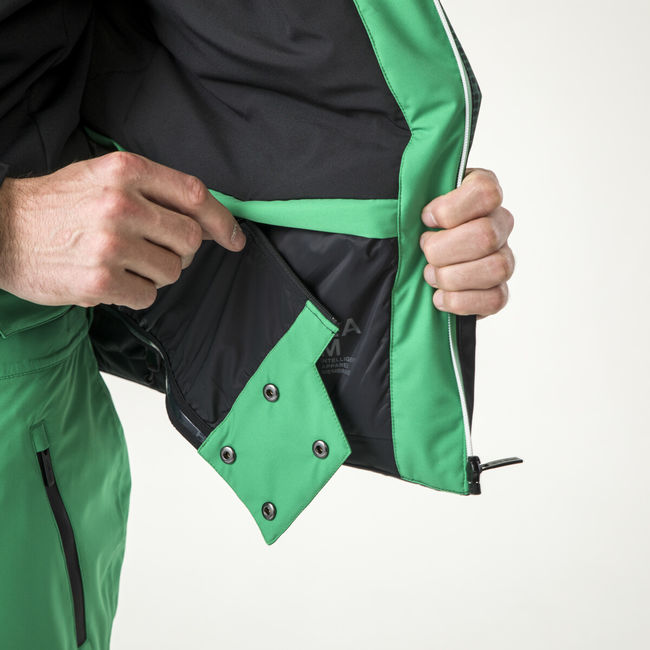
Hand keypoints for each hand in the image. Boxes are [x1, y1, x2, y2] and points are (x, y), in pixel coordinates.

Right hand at [0, 151, 245, 309]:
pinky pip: (148, 296)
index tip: (235, 238)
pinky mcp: (100, 280)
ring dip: (156, 273)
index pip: (194, 194)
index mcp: (125, 171)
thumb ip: (153, 192)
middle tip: (154, 250)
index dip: (222, 220)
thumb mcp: (102, 177)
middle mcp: (121, 204)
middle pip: (190, 238)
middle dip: (181, 251)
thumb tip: (204, 221)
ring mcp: (111, 244)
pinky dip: (136, 293)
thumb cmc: (56, 206)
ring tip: (124, 262)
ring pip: (173, 271)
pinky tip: (111, 279)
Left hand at [419, 168, 514, 318]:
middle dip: (443, 250)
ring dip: (452, 277)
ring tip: (430, 275)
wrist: (417, 259)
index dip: (450, 210)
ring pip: (495, 268)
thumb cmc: (414, 226)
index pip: (485, 193)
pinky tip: (439, 296)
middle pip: (486, 235)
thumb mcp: (411, 203)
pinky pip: (495, 299)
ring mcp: (503, 257)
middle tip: (424, 253)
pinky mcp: (498, 290)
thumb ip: (415, 196)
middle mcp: (499, 223)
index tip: (425, 219)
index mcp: (481, 192)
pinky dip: (460, 302)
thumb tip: (421, 213)